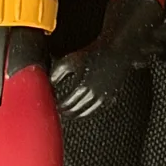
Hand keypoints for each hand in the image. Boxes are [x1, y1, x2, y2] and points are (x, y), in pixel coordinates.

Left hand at [51, 16, 165, 118]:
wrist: (115, 51)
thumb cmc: (95, 53)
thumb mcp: (71, 60)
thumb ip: (58, 71)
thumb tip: (50, 82)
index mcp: (83, 86)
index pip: (68, 103)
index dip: (59, 106)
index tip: (54, 105)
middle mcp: (94, 94)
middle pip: (77, 110)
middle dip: (66, 112)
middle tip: (59, 111)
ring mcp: (103, 97)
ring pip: (87, 113)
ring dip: (77, 115)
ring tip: (69, 113)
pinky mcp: (110, 97)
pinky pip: (97, 110)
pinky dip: (88, 112)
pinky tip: (84, 110)